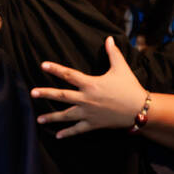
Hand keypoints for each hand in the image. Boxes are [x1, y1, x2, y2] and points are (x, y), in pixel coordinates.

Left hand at [31, 36, 146, 137]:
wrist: (141, 109)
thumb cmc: (130, 87)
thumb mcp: (121, 68)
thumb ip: (113, 53)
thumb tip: (109, 38)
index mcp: (91, 84)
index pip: (69, 75)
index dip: (56, 69)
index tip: (43, 65)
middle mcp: (86, 99)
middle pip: (62, 96)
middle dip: (46, 94)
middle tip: (32, 93)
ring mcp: (88, 113)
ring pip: (66, 115)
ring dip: (52, 117)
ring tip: (38, 119)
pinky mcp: (93, 124)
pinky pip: (78, 129)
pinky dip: (68, 133)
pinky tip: (57, 135)